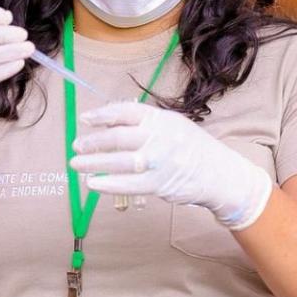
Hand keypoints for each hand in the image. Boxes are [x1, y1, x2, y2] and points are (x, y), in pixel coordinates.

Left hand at [69, 101, 273, 229]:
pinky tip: (93, 183)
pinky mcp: (160, 183)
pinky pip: (129, 184)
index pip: (127, 112)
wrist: (220, 174)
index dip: (103, 115)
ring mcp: (160, 161)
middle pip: (119, 137)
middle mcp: (161, 137)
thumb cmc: (191, 148)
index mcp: (162, 119)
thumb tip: (109, 124)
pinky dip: (108, 183)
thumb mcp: (173, 126)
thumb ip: (146, 124)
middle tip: (76, 146)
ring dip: (94, 163)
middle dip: (93, 141)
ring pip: (120, 161)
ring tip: (77, 165)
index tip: (85, 119)